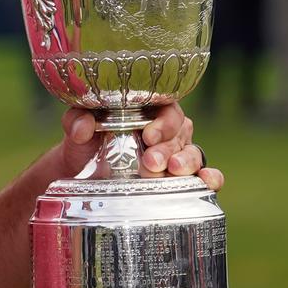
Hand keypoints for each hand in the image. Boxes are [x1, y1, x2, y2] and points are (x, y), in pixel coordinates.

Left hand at [58, 104, 222, 190]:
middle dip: (167, 147)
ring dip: (186, 162)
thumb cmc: (84, 141)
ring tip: (172, 171)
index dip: (162, 121)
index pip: (165, 106)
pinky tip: (207, 181)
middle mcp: (165, 129)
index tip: (148, 136)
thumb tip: (83, 126)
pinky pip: (205, 174)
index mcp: (146, 108)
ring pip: (193, 151)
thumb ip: (77, 120)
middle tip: (150, 162)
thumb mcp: (76, 126)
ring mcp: (175, 153)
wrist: (80, 173)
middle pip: (180, 132)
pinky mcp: (179, 177)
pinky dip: (211, 177)